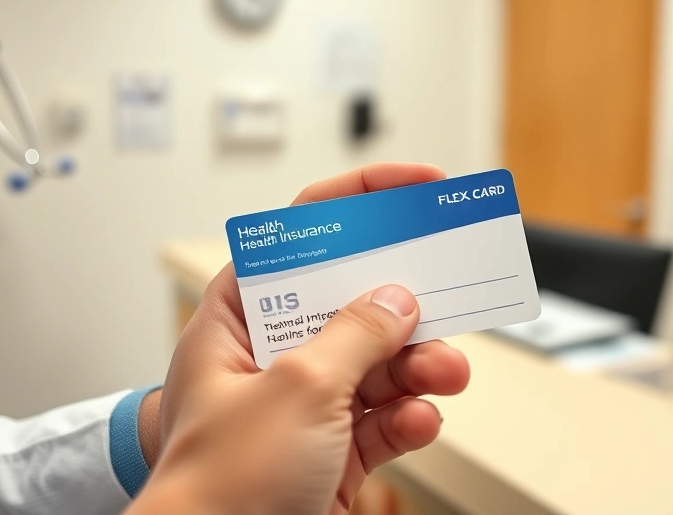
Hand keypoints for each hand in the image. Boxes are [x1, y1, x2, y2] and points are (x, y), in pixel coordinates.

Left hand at [128, 163, 469, 514]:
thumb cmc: (219, 486)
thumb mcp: (297, 390)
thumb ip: (355, 334)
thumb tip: (396, 299)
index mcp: (241, 318)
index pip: (302, 232)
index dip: (361, 197)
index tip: (419, 187)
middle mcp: (274, 353)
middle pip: (356, 297)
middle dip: (408, 300)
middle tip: (453, 286)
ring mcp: (309, 402)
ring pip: (382, 360)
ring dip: (421, 364)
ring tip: (444, 373)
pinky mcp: (336, 448)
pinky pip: (387, 416)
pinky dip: (410, 417)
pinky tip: (416, 423)